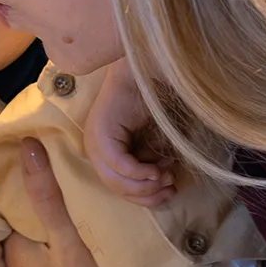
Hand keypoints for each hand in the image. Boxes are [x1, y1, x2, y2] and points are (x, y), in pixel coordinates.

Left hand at [2, 141, 124, 266]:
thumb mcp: (70, 246)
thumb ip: (49, 199)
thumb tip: (26, 147)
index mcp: (10, 251)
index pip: (12, 205)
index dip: (30, 185)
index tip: (49, 164)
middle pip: (21, 230)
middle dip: (37, 212)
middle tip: (67, 186)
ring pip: (30, 254)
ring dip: (44, 239)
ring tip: (70, 217)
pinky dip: (48, 263)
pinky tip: (67, 259)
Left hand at [84, 57, 177, 205]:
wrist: (146, 70)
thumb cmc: (153, 102)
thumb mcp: (153, 141)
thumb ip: (153, 163)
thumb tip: (161, 185)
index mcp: (104, 152)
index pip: (119, 187)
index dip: (145, 196)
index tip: (170, 192)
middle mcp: (95, 149)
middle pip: (117, 188)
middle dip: (147, 193)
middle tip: (171, 188)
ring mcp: (94, 142)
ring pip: (116, 181)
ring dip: (146, 184)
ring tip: (167, 176)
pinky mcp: (100, 135)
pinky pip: (119, 165)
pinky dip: (140, 172)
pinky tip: (157, 171)